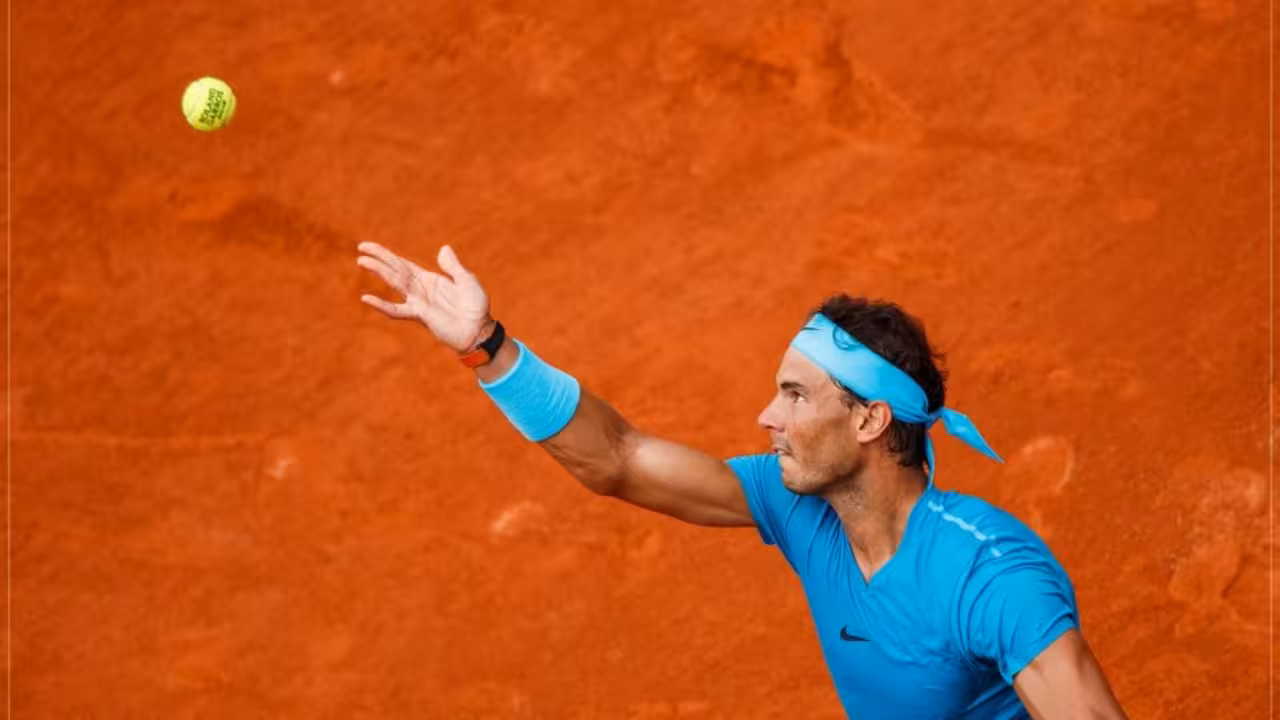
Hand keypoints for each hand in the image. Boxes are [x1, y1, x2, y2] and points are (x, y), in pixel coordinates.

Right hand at [357, 242, 491, 351]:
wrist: (479, 330)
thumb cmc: (475, 307)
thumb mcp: (467, 280)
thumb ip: (453, 266)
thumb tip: (443, 248)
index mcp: (429, 279)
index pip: (403, 264)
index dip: (387, 255)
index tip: (369, 247)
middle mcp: (420, 289)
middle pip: (395, 270)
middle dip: (379, 259)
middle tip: (361, 248)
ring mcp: (418, 302)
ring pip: (394, 283)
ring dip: (380, 271)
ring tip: (363, 261)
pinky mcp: (420, 315)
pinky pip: (397, 310)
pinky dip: (382, 305)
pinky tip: (367, 298)